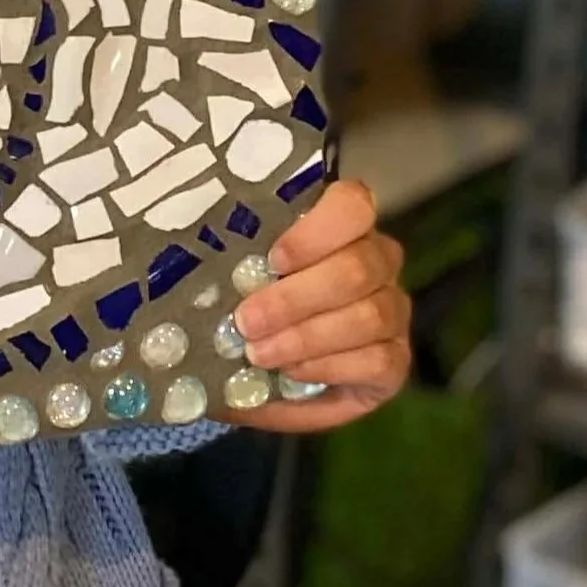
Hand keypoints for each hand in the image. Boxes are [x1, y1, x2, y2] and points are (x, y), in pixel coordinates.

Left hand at [218, 178, 411, 434]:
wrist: (257, 382)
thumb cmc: (243, 319)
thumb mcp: (228, 288)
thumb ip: (228, 267)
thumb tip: (191, 263)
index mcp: (339, 228)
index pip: (353, 204)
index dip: (315, 232)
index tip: (271, 259)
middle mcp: (376, 262)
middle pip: (358, 266)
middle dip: (294, 298)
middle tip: (246, 321)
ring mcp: (392, 311)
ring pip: (369, 314)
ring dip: (305, 336)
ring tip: (258, 352)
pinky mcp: (395, 361)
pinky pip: (378, 359)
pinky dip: (327, 366)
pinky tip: (291, 372)